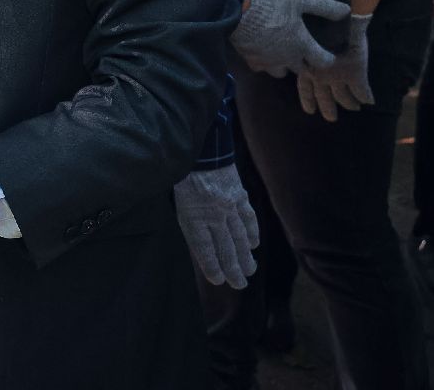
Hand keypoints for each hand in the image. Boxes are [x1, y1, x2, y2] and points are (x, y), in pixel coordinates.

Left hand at [174, 166, 259, 289]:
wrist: (200, 150)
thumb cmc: (184, 179)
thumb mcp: (179, 204)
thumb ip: (192, 225)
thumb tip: (206, 250)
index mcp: (192, 216)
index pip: (204, 248)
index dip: (212, 266)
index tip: (219, 280)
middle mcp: (212, 214)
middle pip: (225, 247)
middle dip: (233, 269)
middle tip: (240, 285)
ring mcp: (228, 205)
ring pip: (239, 237)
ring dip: (245, 256)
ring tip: (249, 271)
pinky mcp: (240, 195)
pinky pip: (248, 218)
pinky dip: (252, 233)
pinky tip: (254, 245)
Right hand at [232, 0, 345, 76]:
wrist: (238, 12)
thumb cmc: (271, 5)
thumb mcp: (299, 0)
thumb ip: (323, 6)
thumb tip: (346, 10)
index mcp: (302, 45)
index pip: (323, 62)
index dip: (327, 58)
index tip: (326, 53)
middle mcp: (288, 59)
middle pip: (303, 70)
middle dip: (305, 62)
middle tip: (302, 50)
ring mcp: (269, 62)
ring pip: (282, 72)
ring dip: (285, 65)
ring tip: (281, 52)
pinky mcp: (252, 62)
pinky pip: (262, 67)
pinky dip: (265, 62)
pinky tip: (262, 50)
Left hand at [296, 14, 374, 120]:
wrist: (336, 18)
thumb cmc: (316, 23)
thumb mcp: (304, 36)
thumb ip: (304, 48)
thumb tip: (293, 52)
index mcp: (306, 65)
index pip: (305, 87)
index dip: (307, 99)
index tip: (309, 110)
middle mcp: (319, 75)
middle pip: (323, 97)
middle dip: (327, 109)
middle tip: (331, 119)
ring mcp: (337, 76)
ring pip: (344, 98)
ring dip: (349, 103)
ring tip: (355, 108)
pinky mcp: (355, 74)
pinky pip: (361, 91)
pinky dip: (366, 96)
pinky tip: (370, 101)